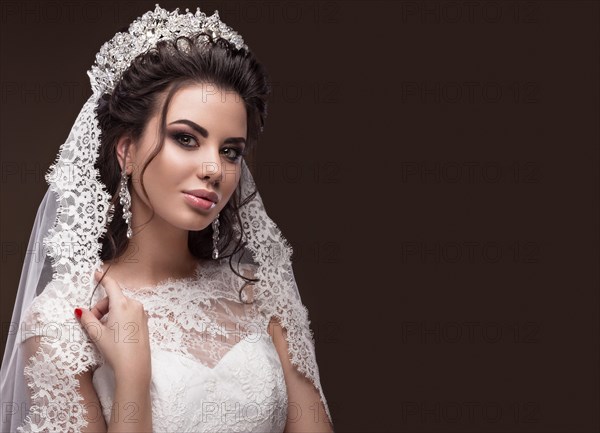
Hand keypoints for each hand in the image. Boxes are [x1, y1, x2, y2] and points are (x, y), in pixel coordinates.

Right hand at [76, 269, 151, 384]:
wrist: (134, 367)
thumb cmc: (116, 350)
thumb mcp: (97, 334)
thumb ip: (87, 319)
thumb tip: (80, 311)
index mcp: (123, 304)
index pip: (111, 285)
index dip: (102, 278)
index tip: (96, 273)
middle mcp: (135, 305)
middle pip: (114, 299)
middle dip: (101, 308)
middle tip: (93, 323)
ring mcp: (142, 313)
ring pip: (121, 306)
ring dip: (110, 314)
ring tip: (104, 331)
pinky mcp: (145, 322)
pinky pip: (129, 313)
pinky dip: (119, 318)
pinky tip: (115, 333)